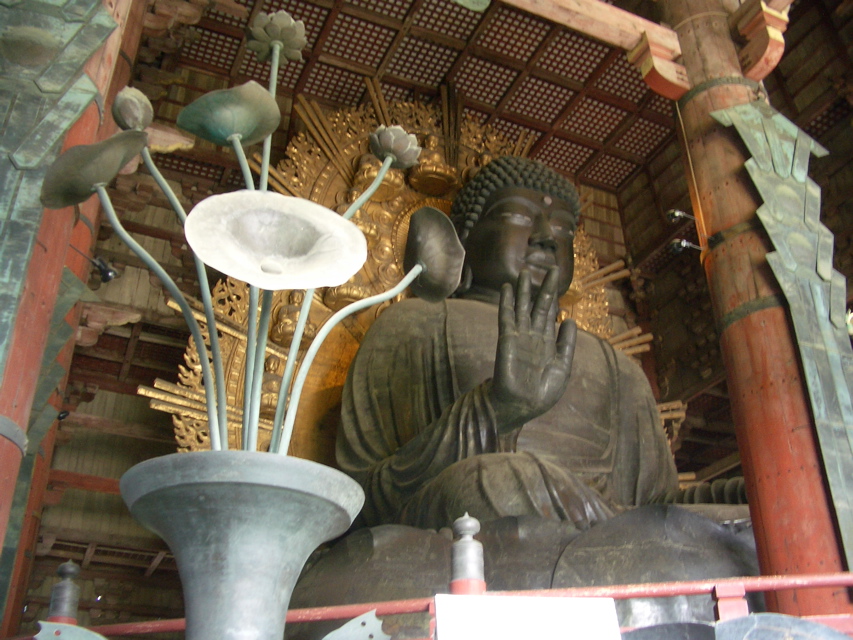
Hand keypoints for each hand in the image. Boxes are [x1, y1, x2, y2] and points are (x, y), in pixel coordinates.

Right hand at [489, 268, 576, 432]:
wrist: (521, 406)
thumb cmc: (542, 392)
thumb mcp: (563, 367)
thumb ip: (566, 344)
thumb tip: (570, 319)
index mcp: (547, 342)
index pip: (551, 315)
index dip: (555, 298)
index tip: (558, 281)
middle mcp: (533, 335)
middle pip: (539, 306)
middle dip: (545, 288)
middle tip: (552, 268)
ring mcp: (519, 336)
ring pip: (522, 308)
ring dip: (523, 290)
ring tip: (524, 272)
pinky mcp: (507, 339)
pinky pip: (507, 317)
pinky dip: (506, 302)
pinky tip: (506, 289)